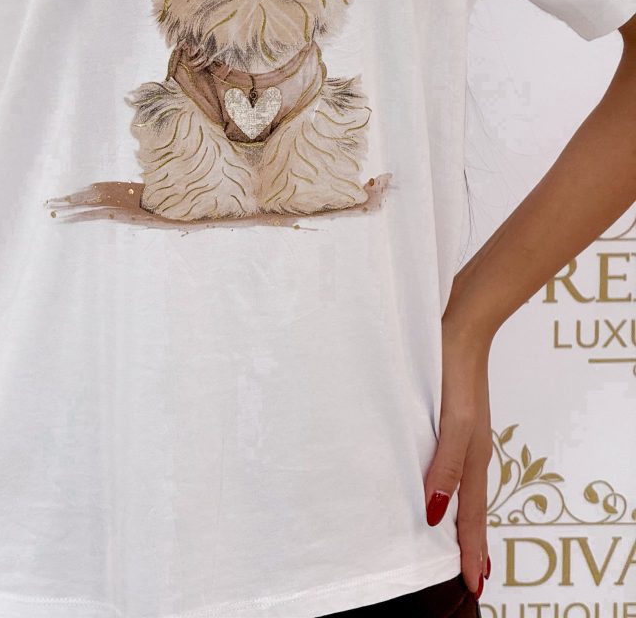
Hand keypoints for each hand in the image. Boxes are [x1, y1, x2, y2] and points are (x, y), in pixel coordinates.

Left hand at [423, 313, 492, 598]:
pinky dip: (446, 482)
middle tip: (468, 574)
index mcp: (475, 456)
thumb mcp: (454, 422)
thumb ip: (446, 466)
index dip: (471, 551)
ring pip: (461, 484)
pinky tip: (434, 479)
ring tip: (453, 539)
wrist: (462, 323)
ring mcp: (462, 430)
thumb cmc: (456, 369)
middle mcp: (471, 448)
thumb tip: (435, 514)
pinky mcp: (450, 414)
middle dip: (470, 541)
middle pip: (471, 505)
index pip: (472, 516)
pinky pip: (449, 461)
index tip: (473, 585)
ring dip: (459, 515)